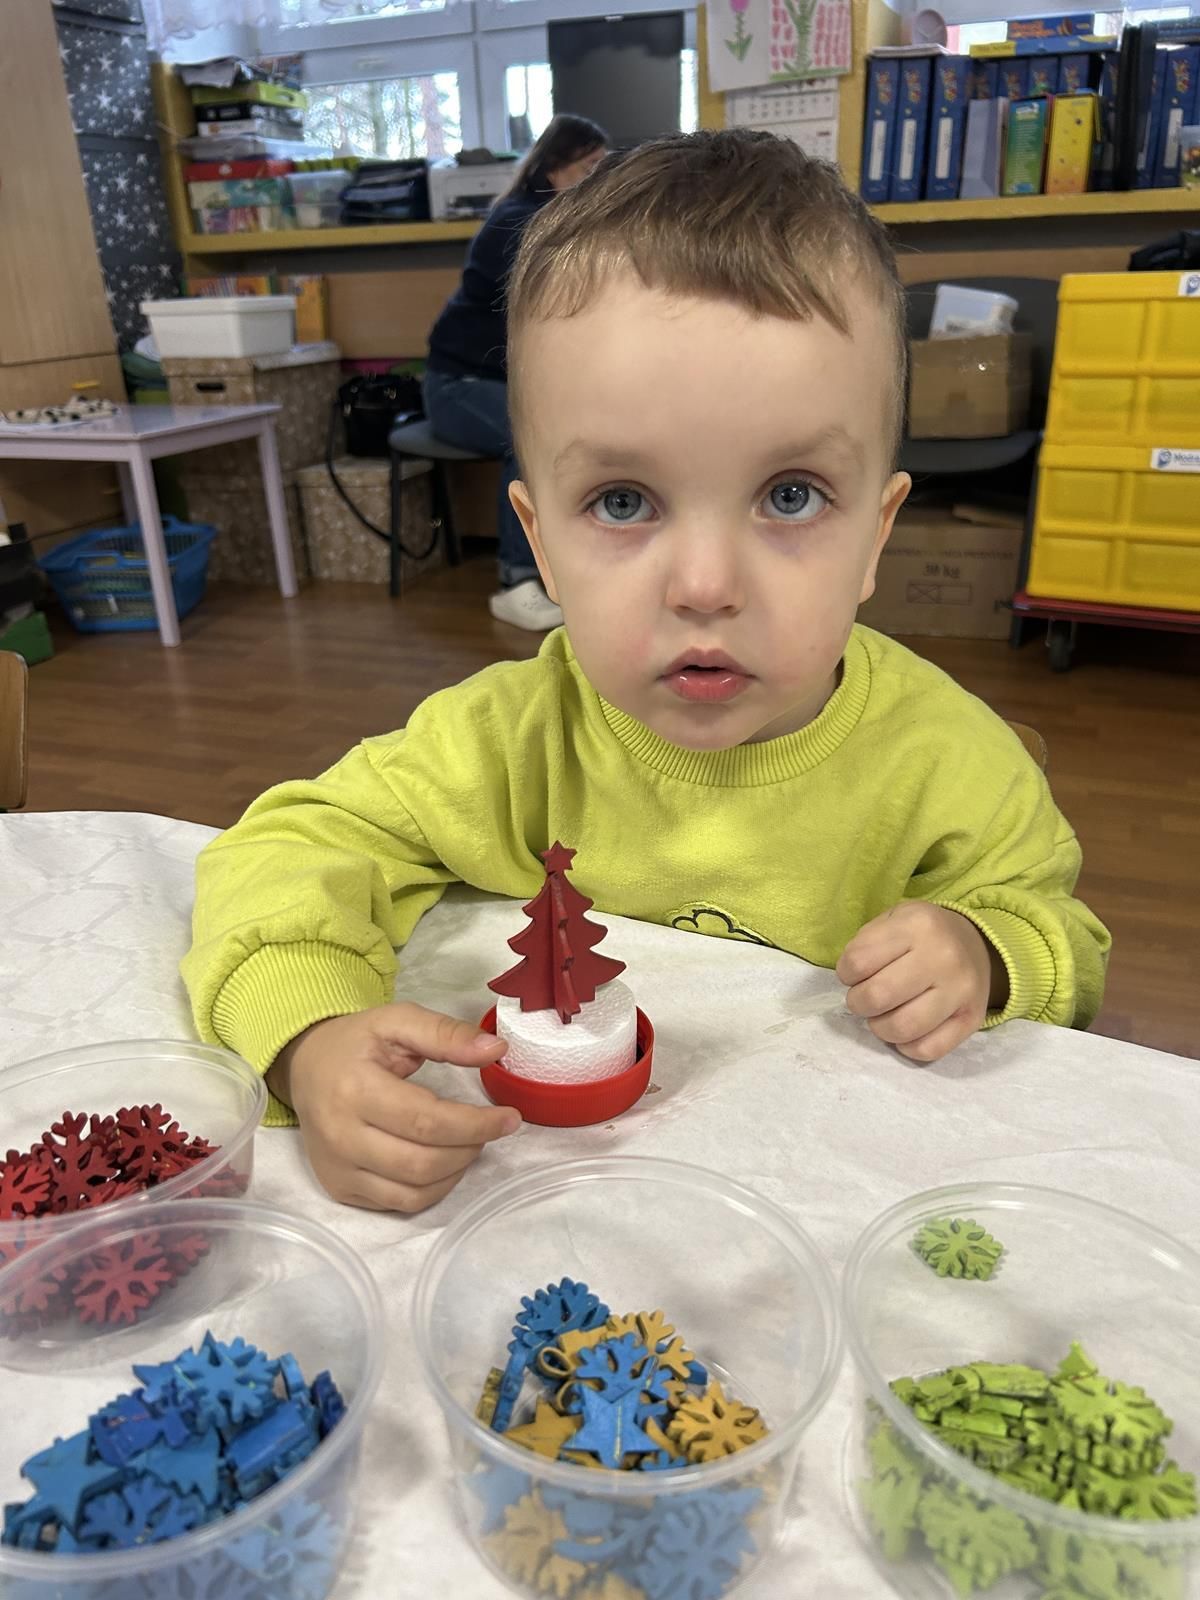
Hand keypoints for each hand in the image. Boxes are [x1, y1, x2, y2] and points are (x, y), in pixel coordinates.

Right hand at [266, 1004, 519, 1212]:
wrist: (304, 1068)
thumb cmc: (355, 1044)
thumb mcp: (397, 1021)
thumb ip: (446, 1034)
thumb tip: (496, 1051)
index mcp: (354, 1090)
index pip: (427, 1121)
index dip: (476, 1124)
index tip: (509, 1118)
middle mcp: (340, 1137)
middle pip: (423, 1163)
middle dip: (470, 1148)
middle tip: (488, 1129)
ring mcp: (337, 1170)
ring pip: (414, 1192)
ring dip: (455, 1172)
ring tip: (468, 1143)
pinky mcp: (339, 1190)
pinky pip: (399, 1205)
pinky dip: (433, 1189)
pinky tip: (443, 1162)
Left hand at [836, 903, 1006, 1063]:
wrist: (977, 944)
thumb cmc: (922, 935)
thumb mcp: (893, 918)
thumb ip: (866, 943)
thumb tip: (850, 981)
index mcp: (917, 925)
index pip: (858, 962)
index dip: (845, 973)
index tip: (853, 974)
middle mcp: (943, 956)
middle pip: (878, 996)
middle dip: (859, 1003)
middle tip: (864, 999)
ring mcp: (961, 990)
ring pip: (903, 1028)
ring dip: (880, 1028)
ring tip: (882, 1016)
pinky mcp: (972, 1019)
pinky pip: (929, 1049)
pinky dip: (907, 1047)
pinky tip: (904, 1032)